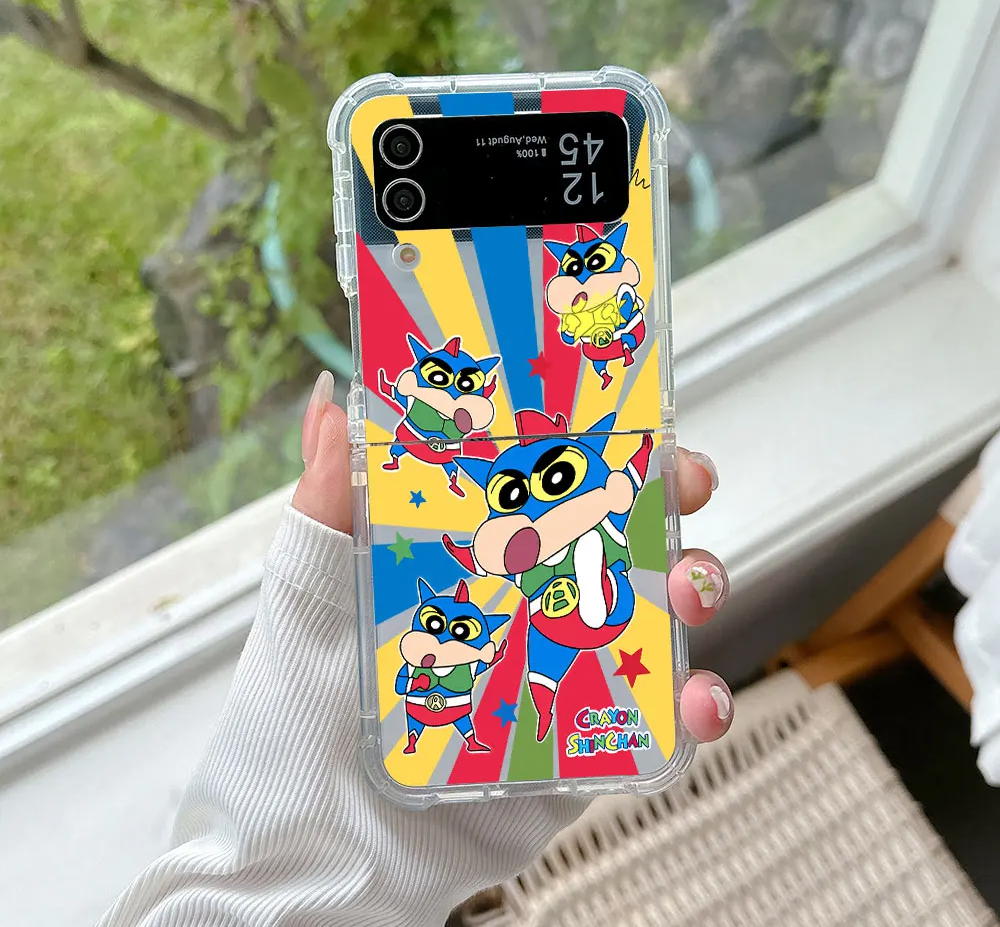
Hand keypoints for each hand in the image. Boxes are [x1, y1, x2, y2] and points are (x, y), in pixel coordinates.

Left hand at [294, 371, 732, 743]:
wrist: (320, 844)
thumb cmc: (301, 712)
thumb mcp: (311, 592)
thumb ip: (325, 501)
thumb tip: (330, 406)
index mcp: (474, 554)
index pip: (549, 482)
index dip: (599, 445)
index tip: (635, 421)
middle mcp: (528, 601)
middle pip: (621, 532)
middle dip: (669, 499)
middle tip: (684, 486)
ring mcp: (564, 667)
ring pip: (657, 611)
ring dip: (696, 585)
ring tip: (685, 592)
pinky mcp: (586, 738)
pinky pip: (662, 716)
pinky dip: (700, 704)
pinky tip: (698, 701)